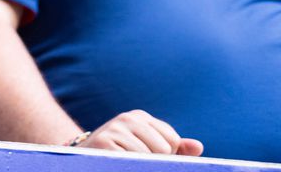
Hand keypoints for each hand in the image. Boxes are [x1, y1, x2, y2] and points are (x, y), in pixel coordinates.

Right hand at [79, 110, 202, 155]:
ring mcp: (115, 128)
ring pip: (149, 157)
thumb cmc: (122, 155)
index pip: (173, 140)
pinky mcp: (105, 142)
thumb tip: (198, 146)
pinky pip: (133, 161)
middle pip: (164, 149)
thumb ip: (176, 149)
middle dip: (155, 161)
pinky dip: (129, 165)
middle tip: (134, 160)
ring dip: (140, 164)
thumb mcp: (149, 149)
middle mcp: (128, 118)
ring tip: (125, 162)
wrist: (84, 159)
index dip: (166, 155)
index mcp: (140, 117)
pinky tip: (117, 163)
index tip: (148, 156)